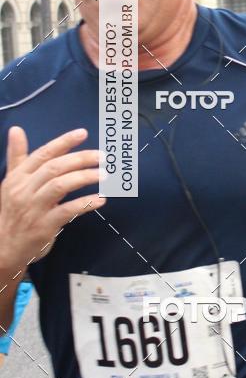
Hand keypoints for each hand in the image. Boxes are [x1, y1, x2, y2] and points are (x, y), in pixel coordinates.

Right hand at [0, 127, 105, 272]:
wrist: (4, 248)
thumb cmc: (13, 212)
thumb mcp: (11, 183)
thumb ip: (17, 156)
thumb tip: (16, 129)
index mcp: (18, 177)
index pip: (43, 154)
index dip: (63, 142)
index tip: (83, 133)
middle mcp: (24, 190)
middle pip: (55, 168)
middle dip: (80, 159)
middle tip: (102, 156)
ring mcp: (34, 208)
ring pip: (61, 185)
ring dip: (85, 177)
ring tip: (104, 174)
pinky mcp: (44, 226)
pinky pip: (67, 210)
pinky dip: (86, 203)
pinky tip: (101, 199)